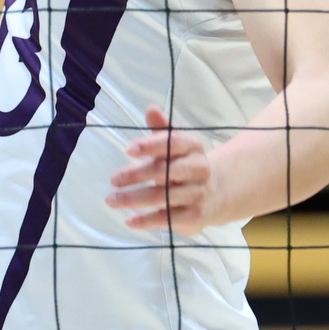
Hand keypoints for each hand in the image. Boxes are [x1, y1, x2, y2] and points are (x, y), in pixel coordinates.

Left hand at [107, 107, 225, 231]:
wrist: (217, 193)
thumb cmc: (187, 164)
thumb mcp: (177, 145)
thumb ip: (162, 130)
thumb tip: (151, 108)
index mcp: (193, 147)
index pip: (173, 143)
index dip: (151, 145)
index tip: (128, 150)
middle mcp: (199, 169)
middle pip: (164, 171)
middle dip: (136, 174)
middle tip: (113, 179)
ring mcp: (198, 194)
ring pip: (162, 196)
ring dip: (133, 199)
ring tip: (111, 200)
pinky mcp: (195, 216)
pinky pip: (168, 218)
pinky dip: (146, 220)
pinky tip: (129, 220)